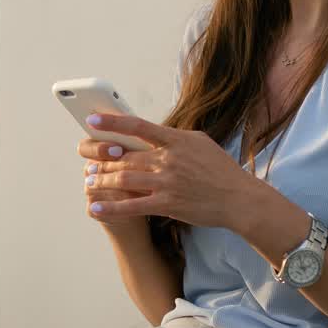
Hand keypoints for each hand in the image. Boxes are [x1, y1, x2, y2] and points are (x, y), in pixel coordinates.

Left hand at [79, 112, 264, 231]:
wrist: (238, 198)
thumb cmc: (220, 170)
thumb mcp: (200, 143)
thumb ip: (175, 138)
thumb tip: (155, 133)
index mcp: (176, 140)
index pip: (139, 126)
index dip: (113, 122)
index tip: (92, 120)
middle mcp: (169, 159)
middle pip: (126, 156)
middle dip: (103, 161)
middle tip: (89, 163)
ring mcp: (167, 182)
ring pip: (124, 179)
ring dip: (102, 181)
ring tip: (89, 182)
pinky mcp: (168, 204)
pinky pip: (132, 206)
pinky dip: (111, 207)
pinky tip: (95, 207)